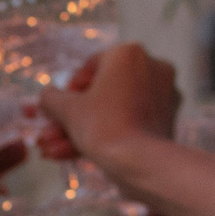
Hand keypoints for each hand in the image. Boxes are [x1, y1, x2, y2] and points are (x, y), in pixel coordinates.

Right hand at [37, 44, 178, 163]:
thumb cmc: (102, 126)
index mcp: (128, 53)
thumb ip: (51, 97)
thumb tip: (47, 96)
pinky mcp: (168, 119)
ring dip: (83, 131)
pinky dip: (106, 136)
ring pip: (114, 111)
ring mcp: (164, 94)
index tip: (56, 110)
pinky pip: (130, 123)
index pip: (90, 66)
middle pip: (102, 92)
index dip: (68, 91)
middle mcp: (152, 66)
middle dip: (73, 117)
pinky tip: (75, 156)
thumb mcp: (67, 109)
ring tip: (55, 151)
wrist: (141, 163)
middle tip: (51, 134)